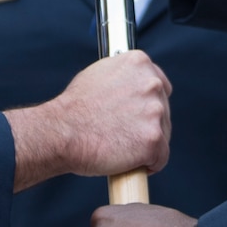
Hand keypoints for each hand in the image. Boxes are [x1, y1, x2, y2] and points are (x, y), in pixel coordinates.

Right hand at [8, 50, 170, 190]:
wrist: (62, 132)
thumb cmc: (73, 109)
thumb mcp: (98, 75)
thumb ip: (122, 77)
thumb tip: (131, 86)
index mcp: (139, 63)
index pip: (160, 86)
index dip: (148, 104)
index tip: (140, 115)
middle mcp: (151, 83)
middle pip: (164, 110)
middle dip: (147, 124)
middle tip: (123, 134)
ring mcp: (155, 111)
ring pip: (163, 134)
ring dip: (147, 143)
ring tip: (121, 147)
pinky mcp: (154, 139)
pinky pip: (161, 157)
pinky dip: (149, 164)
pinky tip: (130, 162)